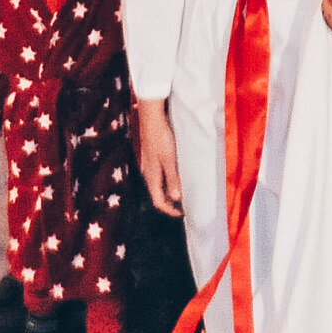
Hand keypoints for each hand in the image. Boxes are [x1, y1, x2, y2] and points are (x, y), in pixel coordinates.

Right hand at [137, 100, 183, 216]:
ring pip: (157, 185)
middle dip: (169, 202)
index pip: (158, 201)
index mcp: (151, 176)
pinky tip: (175, 175)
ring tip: (182, 192)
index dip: (170, 210)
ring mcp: (149, 165)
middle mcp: (148, 173)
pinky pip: (158, 175)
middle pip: (157, 194)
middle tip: (183, 205)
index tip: (182, 213)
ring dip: (168, 191)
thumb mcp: (169, 160)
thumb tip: (176, 197)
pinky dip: (167, 180)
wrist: (151, 119)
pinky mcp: (151, 157)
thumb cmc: (161, 138)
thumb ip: (172, 179)